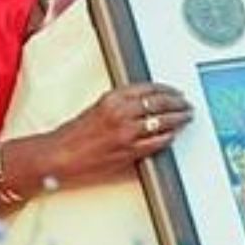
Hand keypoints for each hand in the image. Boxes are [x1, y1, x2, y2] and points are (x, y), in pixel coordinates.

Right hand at [46, 83, 192, 186]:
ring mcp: (126, 133)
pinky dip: (168, 137)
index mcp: (113, 98)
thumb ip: (122, 103)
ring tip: (186, 117)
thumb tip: (147, 102)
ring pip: (162, 122)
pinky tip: (173, 134)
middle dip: (178, 103)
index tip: (175, 91)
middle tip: (186, 104)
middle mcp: (121, 113)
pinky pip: (156, 142)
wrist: (58, 155)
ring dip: (178, 119)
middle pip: (160, 103)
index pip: (149, 88)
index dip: (167, 89)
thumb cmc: (74, 134)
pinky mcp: (128, 151)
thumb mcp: (98, 107)